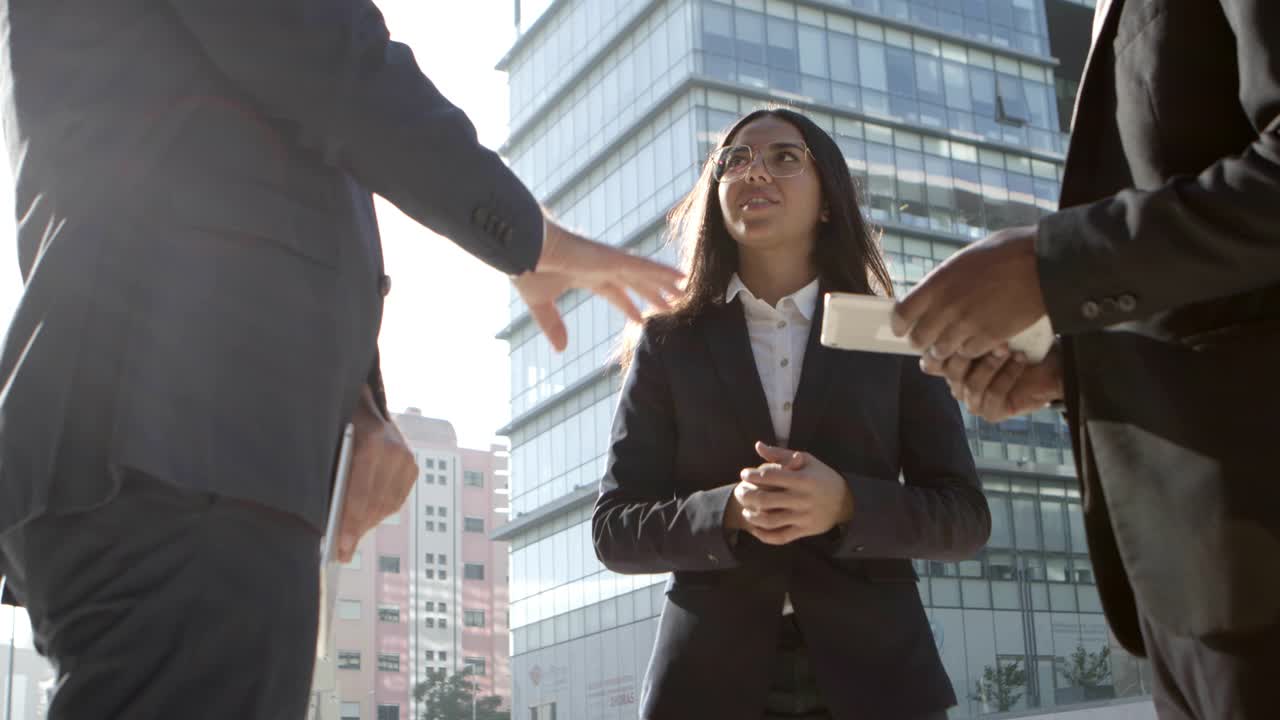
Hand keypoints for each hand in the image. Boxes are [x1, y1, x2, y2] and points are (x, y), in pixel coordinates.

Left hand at [337, 387, 418, 561]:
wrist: (361, 399)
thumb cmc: (333, 423)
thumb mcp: (325, 443)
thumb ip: (330, 476)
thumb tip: (326, 519)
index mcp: (372, 442)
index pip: (361, 494)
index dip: (351, 523)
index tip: (341, 548)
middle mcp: (395, 450)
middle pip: (375, 503)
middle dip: (357, 529)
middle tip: (342, 551)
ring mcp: (407, 458)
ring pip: (387, 504)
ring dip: (368, 523)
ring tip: (351, 540)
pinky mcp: (412, 466)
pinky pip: (396, 499)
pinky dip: (380, 512)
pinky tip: (365, 521)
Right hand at [512, 217, 684, 350]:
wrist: (524, 248)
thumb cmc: (528, 269)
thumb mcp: (541, 304)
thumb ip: (553, 325)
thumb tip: (562, 350)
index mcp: (584, 275)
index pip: (612, 292)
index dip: (628, 305)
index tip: (641, 317)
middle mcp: (600, 267)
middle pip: (634, 282)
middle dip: (652, 294)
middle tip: (672, 305)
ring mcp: (608, 261)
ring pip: (645, 274)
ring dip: (665, 283)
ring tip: (685, 291)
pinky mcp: (612, 258)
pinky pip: (645, 266)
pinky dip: (665, 271)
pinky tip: (682, 276)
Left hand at [732, 442, 853, 544]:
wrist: (846, 501)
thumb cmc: (821, 476)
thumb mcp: (807, 460)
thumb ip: (780, 454)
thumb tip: (757, 446)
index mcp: (803, 479)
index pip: (771, 476)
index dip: (753, 475)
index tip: (744, 474)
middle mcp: (803, 499)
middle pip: (766, 500)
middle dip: (747, 496)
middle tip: (739, 492)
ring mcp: (803, 517)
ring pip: (770, 521)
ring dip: (752, 516)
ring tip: (745, 510)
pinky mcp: (804, 531)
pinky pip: (780, 537)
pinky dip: (764, 535)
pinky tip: (755, 528)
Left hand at [891, 225, 1045, 360]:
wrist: (1045, 264)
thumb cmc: (1009, 252)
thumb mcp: (966, 258)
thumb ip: (945, 280)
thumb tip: (933, 292)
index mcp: (938, 282)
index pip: (901, 314)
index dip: (901, 324)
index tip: (905, 327)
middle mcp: (947, 306)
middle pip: (918, 340)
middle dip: (923, 341)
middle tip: (933, 337)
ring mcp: (967, 325)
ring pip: (942, 351)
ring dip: (947, 348)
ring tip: (958, 339)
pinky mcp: (989, 338)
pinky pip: (968, 354)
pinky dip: (971, 351)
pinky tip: (979, 340)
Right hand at [921, 344, 1064, 421]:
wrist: (1051, 363)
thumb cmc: (1019, 343)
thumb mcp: (990, 331)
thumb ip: (967, 331)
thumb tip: (948, 315)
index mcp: (952, 366)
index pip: (930, 363)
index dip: (939, 350)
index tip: (960, 330)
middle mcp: (958, 385)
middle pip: (950, 373)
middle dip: (970, 353)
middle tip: (992, 337)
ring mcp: (973, 401)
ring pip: (970, 386)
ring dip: (990, 365)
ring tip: (1007, 349)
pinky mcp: (991, 412)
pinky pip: (991, 396)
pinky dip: (1006, 376)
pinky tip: (1019, 360)